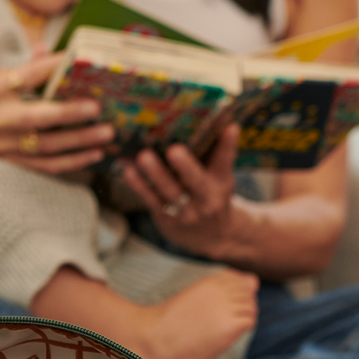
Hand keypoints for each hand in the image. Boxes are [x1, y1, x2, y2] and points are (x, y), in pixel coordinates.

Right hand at [0, 53, 114, 175]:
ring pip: (48, 146)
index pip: (28, 75)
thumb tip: (49, 53)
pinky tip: (90, 157)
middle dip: (72, 113)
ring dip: (79, 142)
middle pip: (41, 116)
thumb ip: (19, 68)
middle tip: (100, 108)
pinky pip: (43, 166)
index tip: (79, 59)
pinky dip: (69, 163)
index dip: (54, 66)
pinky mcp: (8, 163)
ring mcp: (3, 145)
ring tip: (106, 136)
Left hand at [117, 124, 240, 260]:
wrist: (213, 237)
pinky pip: (151, 200)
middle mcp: (206, 200)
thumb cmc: (213, 196)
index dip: (228, 145)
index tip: (230, 127)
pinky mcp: (166, 220)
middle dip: (186, 166)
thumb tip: (218, 120)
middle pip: (196, 181)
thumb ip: (217, 154)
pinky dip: (139, 186)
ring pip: (170, 192)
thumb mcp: (221, 179)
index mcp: (221, 185)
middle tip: (174, 150)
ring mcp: (185, 213)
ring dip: (156, 174)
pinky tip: (129, 171)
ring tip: (143, 156)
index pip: (226, 162)